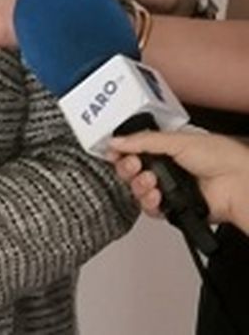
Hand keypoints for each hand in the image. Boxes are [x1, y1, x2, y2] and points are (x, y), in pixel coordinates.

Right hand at [110, 130, 248, 233]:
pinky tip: (157, 195)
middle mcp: (165, 168)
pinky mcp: (173, 207)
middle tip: (133, 164)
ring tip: (152, 181)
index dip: (121, 152)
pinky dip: (149, 203)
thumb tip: (116, 141)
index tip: (114, 152)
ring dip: (139, 185)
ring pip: (137, 190)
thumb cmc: (220, 157)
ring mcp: (168, 188)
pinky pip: (150, 209)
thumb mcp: (177, 140)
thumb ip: (143, 141)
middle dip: (127, 168)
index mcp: (165, 148)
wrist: (237, 183)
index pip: (133, 150)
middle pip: (131, 171)